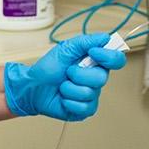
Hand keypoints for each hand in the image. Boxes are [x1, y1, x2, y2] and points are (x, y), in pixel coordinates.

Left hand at [3, 33, 126, 120]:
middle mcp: (96, 79)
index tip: (93, 52)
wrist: (32, 87)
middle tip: (67, 72)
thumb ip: (86, 42)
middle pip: (102, 78)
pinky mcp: (84, 110)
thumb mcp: (65, 49)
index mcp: (95, 63)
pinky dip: (68, 101)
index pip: (116, 60)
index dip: (108, 56)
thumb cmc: (48, 69)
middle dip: (78, 74)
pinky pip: (84, 107)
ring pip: (89, 93)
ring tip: (62, 86)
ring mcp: (91, 96)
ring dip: (69, 88)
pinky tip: (63, 98)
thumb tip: (105, 37)